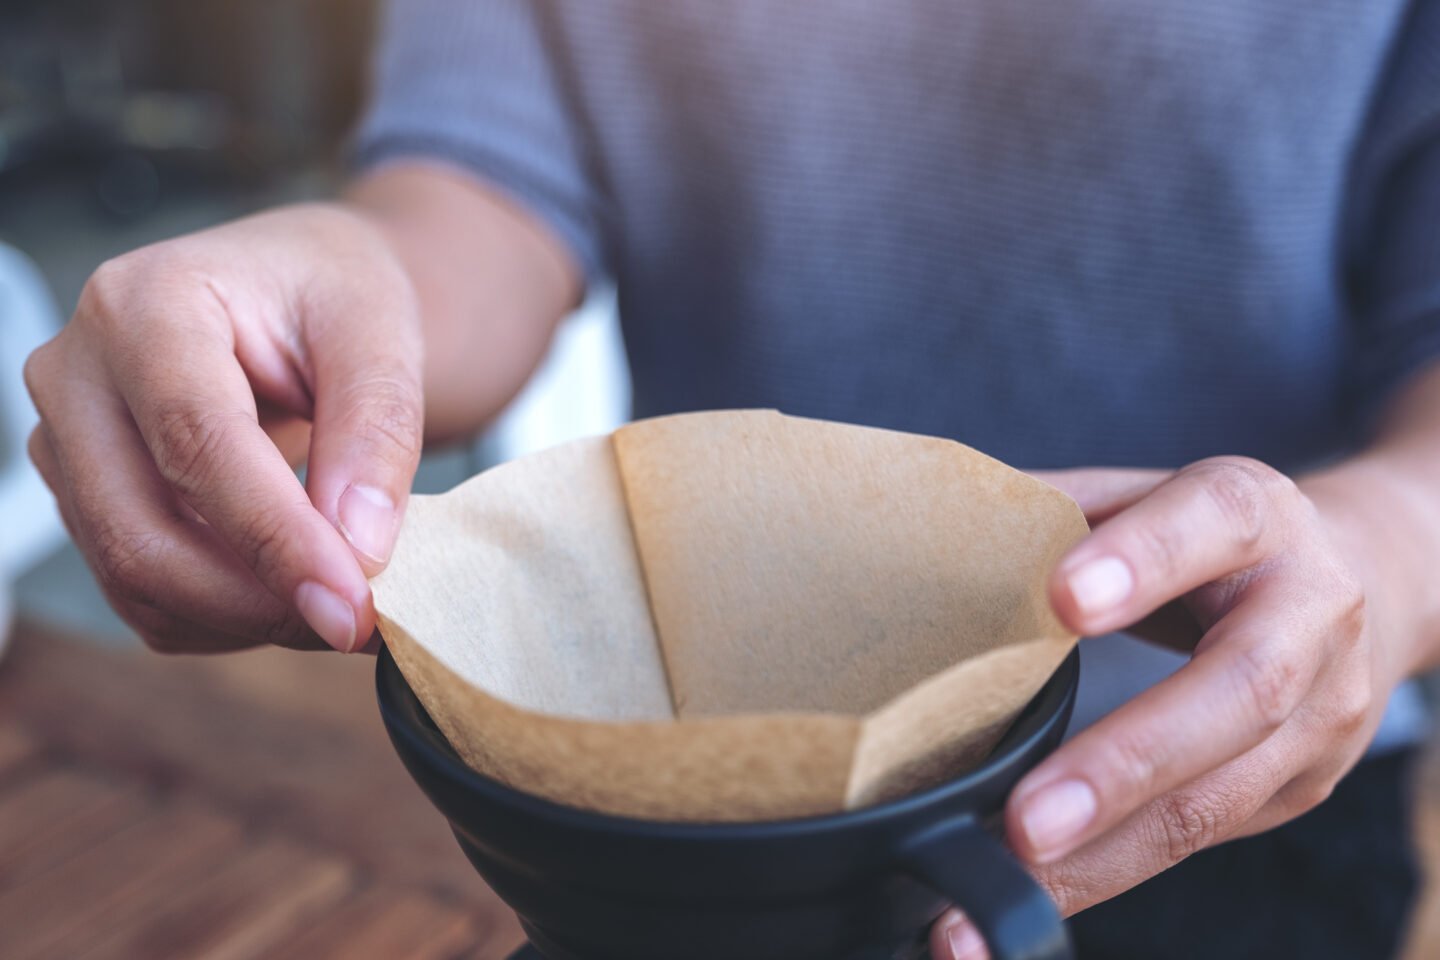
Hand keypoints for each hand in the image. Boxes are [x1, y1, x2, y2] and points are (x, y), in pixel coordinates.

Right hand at [24, 204, 423, 652]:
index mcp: (145, 304)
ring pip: (134, 577)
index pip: (196, 442)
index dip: (276, 538)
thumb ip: (379, 430)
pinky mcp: (86, 499)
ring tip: (343, 604)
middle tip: (362, 624)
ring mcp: (67, 443)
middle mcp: (77, 373)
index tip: (352, 602)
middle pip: (141, 530)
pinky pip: (142, 595)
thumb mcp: (381, 330)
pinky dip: (224, 620)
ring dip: (247, 619)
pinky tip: (293, 596)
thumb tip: (358, 548)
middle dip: (258, 601)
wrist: (296, 294)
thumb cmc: (332, 296)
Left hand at [932, 456, 1407, 958]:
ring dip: (1109, 853)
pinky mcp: (1301, 786)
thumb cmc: (1204, 537)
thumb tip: (941, 529)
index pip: (1213, 522)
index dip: (1143, 559)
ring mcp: (1321, 712)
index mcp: (1258, 514)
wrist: (1339, 578)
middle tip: (1027, 818)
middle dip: (1127, 761)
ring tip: (1015, 880)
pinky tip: (1043, 891)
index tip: (1062, 600)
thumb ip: (1057, 511)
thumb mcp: (1144, 497)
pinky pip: (1203, 837)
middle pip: (1241, 690)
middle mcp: (1309, 613)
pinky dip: (1112, 870)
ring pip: (1222, 796)